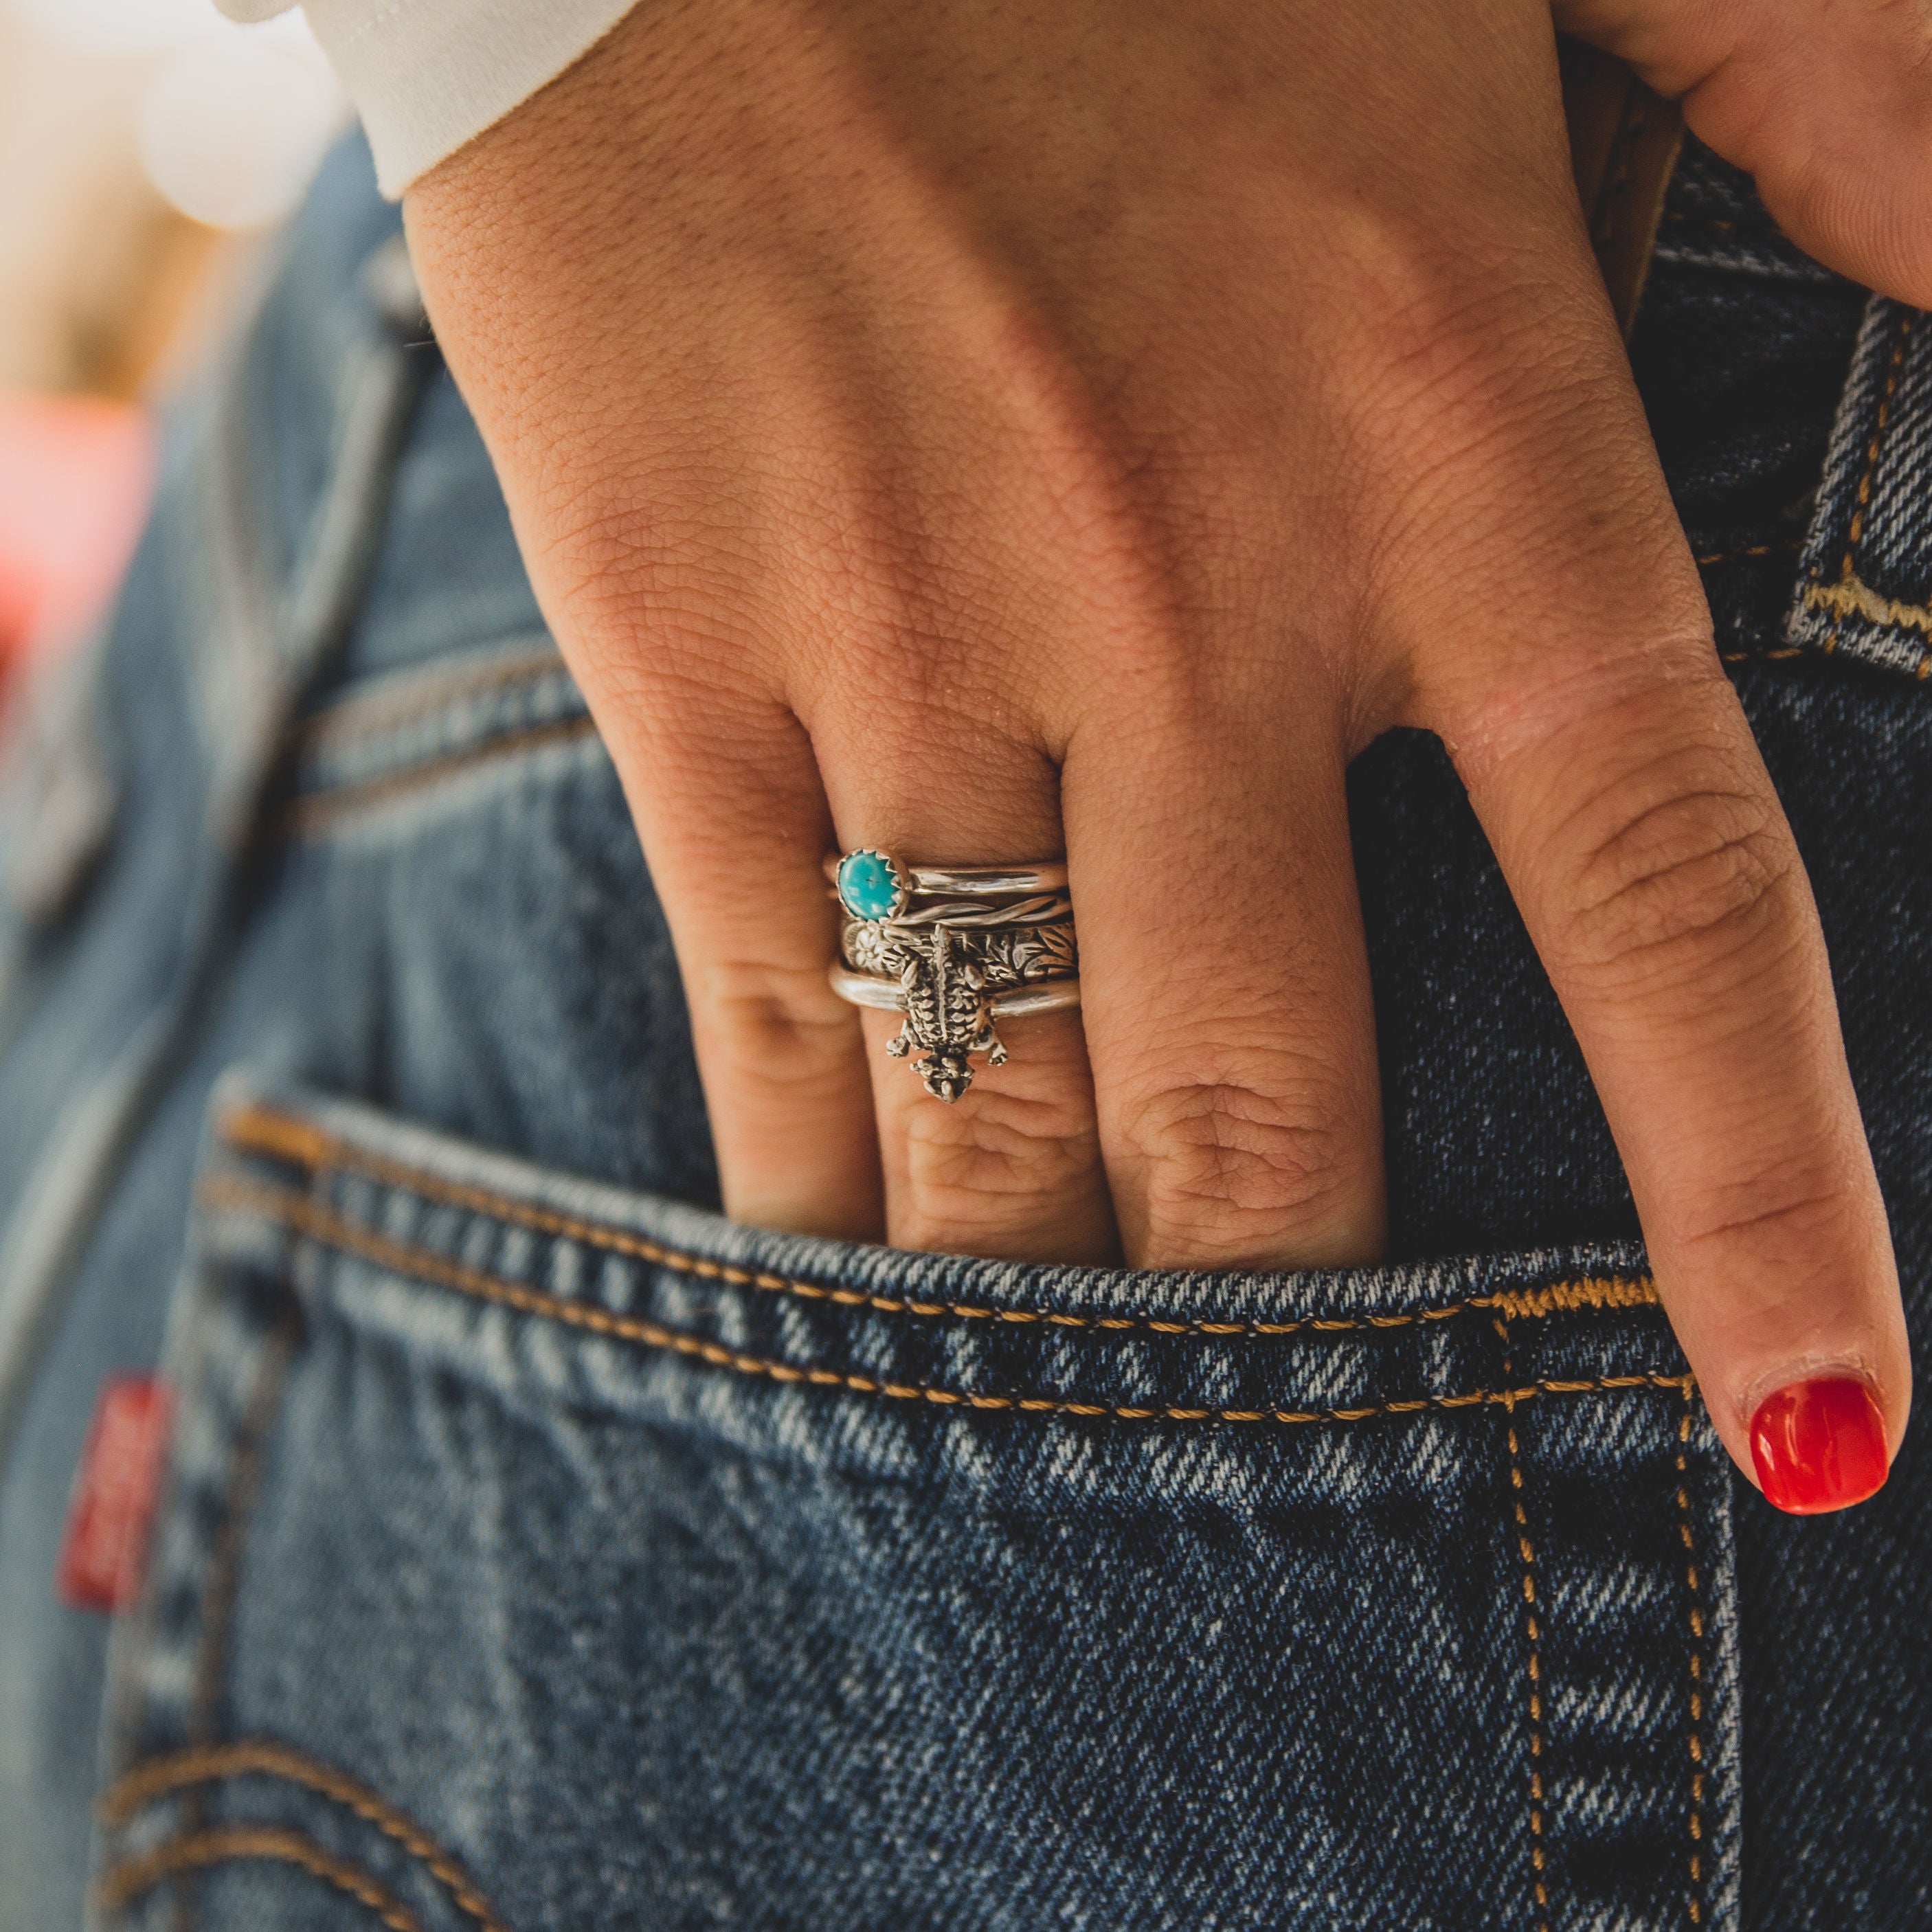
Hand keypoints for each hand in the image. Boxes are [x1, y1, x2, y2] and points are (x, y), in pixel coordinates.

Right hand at [404, 0, 1914, 1507]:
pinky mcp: (673, 640)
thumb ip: (1819, 90)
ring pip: (997, 1110)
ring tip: (1091, 1434)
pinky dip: (820, 1179)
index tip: (1822, 1432)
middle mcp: (1176, 586)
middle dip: (1306, 1330)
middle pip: (1271, 1109)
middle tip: (1328, 1445)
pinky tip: (851, 1271)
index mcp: (1439, 429)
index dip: (1752, 1210)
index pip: (1660, 907)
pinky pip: (768, 1003)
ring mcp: (899, 632)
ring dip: (1053, 1315)